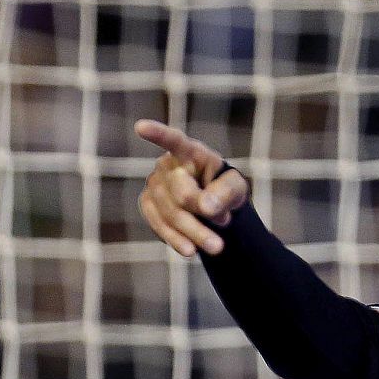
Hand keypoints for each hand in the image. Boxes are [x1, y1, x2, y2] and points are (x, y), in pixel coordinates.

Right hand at [134, 119, 249, 257]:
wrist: (215, 208)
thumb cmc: (226, 189)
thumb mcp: (237, 188)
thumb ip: (226, 192)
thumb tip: (207, 207)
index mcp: (190, 152)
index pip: (174, 140)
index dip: (158, 134)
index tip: (141, 127)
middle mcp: (167, 165)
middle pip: (181, 193)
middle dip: (202, 213)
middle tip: (226, 224)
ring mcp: (154, 185)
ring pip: (170, 213)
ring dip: (194, 232)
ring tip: (217, 248)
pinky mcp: (148, 205)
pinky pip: (159, 224)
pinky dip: (176, 239)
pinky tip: (190, 250)